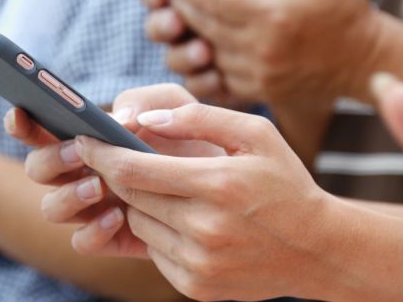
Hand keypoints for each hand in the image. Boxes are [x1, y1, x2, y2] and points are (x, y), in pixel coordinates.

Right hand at [11, 84, 223, 256]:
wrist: (231, 189)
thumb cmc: (195, 139)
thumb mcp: (177, 107)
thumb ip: (149, 100)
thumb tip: (120, 119)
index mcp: (84, 137)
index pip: (37, 129)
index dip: (20, 121)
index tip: (23, 111)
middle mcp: (79, 172)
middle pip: (36, 169)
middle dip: (52, 159)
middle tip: (80, 151)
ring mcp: (91, 206)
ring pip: (51, 208)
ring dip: (70, 195)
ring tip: (101, 185)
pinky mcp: (110, 237)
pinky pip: (82, 241)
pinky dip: (93, 229)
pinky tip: (119, 215)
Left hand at [68, 103, 333, 300]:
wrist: (317, 248)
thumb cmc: (284, 183)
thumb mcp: (256, 135)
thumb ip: (201, 117)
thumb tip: (145, 118)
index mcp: (217, 183)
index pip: (133, 169)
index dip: (101, 153)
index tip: (85, 141)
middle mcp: (205, 227)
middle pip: (129, 197)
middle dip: (119, 176)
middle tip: (123, 160)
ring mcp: (199, 261)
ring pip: (138, 224)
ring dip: (141, 205)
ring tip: (171, 193)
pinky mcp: (196, 285)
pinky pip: (154, 252)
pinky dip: (159, 233)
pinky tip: (186, 222)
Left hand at [166, 0, 380, 107]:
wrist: (366, 62)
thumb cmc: (345, 10)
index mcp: (274, 14)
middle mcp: (262, 47)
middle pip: (205, 25)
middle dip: (183, 8)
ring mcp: (260, 74)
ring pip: (208, 52)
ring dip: (191, 34)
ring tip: (185, 17)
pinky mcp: (261, 92)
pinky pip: (220, 76)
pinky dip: (207, 60)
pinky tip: (204, 44)